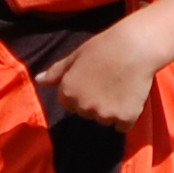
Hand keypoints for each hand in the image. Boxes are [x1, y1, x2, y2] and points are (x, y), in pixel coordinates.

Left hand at [36, 17, 164, 128]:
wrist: (135, 47)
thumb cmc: (104, 47)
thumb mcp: (75, 56)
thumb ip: (57, 72)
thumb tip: (39, 80)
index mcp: (68, 92)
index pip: (70, 104)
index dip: (82, 92)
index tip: (94, 80)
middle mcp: (83, 106)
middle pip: (87, 113)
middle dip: (95, 102)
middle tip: (109, 82)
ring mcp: (104, 114)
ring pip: (105, 120)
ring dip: (111, 110)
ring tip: (121, 87)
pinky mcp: (124, 118)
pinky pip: (122, 125)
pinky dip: (127, 116)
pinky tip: (131, 96)